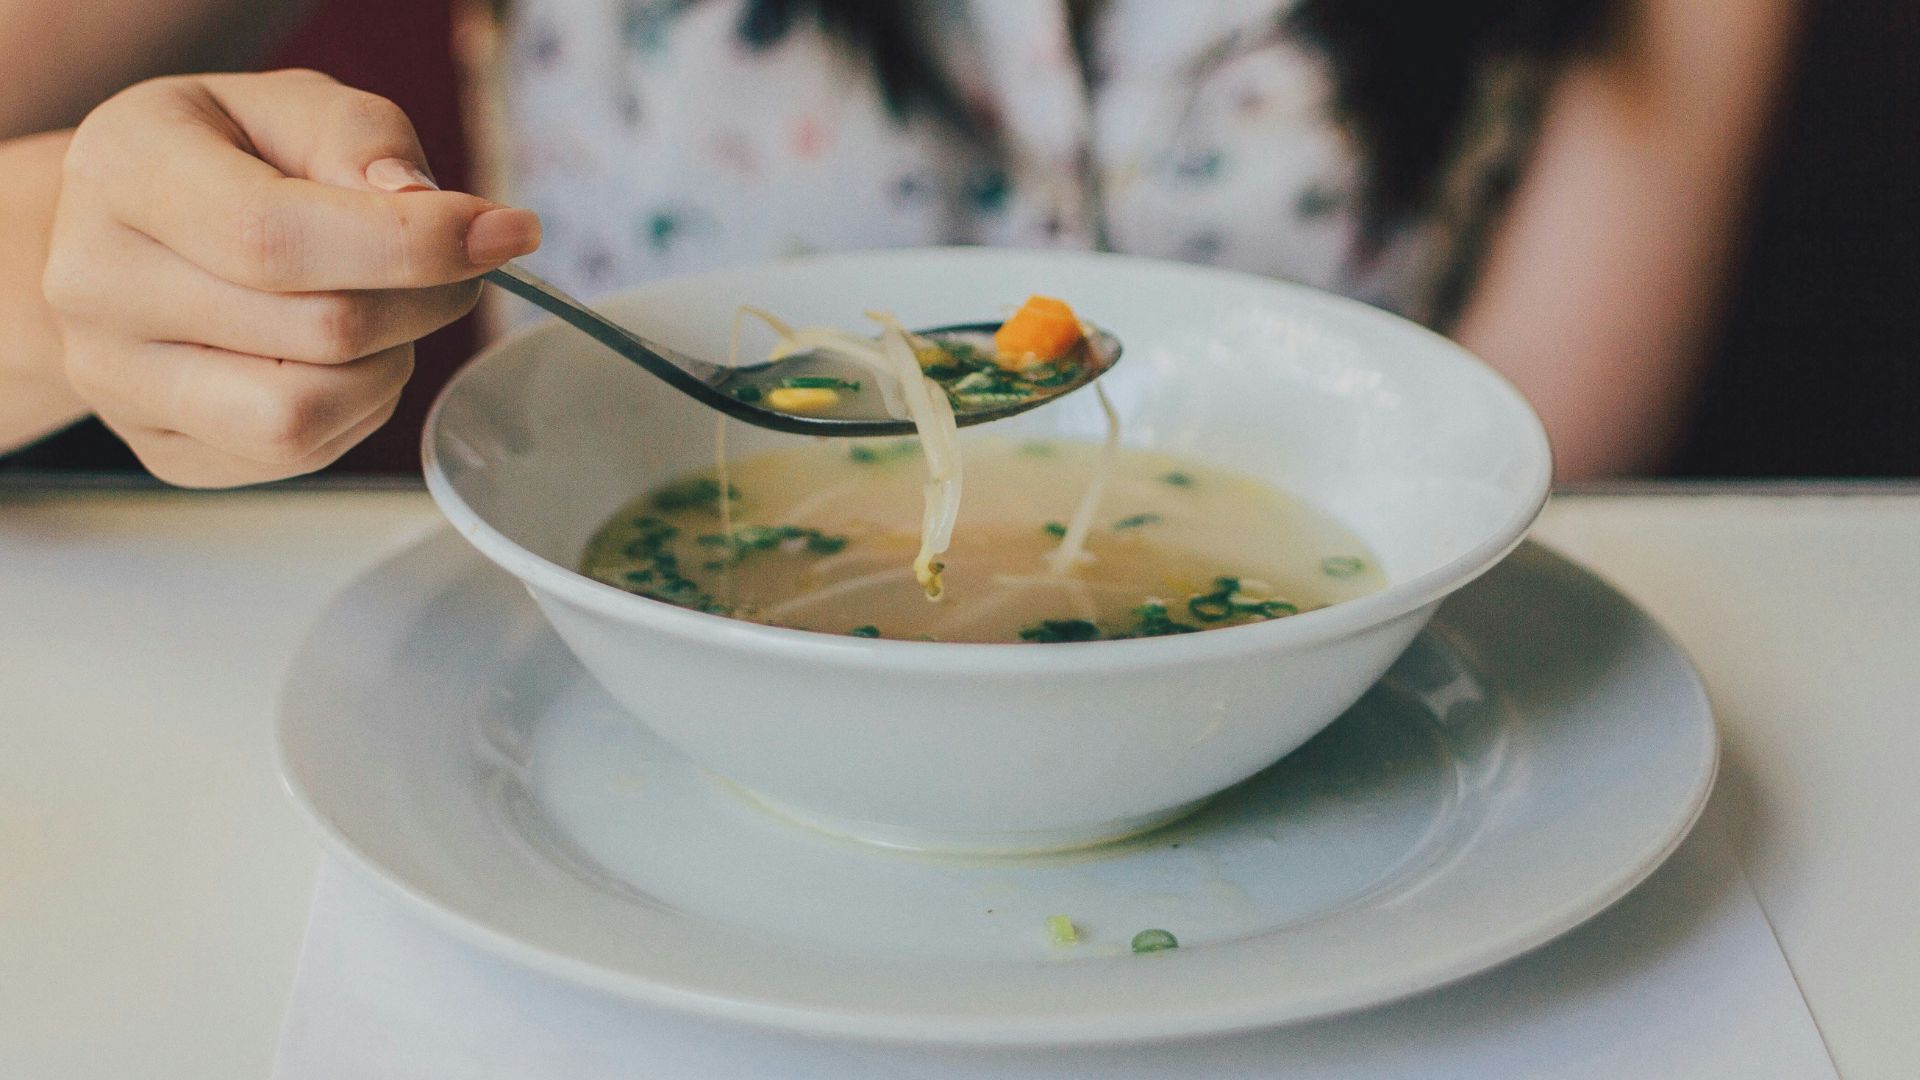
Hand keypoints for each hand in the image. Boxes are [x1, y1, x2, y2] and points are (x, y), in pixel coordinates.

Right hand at [41, 69, 539, 485]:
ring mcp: (118, 380)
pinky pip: (294, 458)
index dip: (411, 244)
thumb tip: (426, 206)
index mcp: (125, 174)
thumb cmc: (222, 160)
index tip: (501, 234)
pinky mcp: (162, 449)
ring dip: (387, 367)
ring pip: (303, 416)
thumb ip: (361, 138)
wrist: (124, 230)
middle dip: (424, 302)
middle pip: (316, 331)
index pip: (276, 237)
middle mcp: (99, 285)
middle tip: (454, 270)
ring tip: (386, 316)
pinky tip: (344, 361)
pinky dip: (354, 411)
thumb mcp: (289, 106)